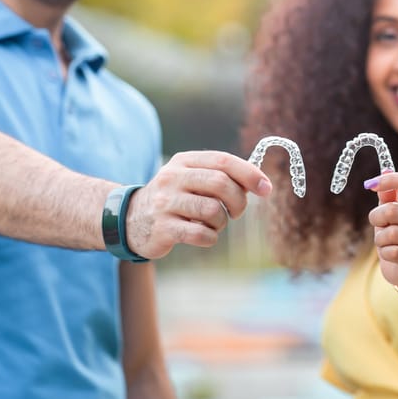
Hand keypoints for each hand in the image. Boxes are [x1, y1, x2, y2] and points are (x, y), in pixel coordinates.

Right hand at [123, 151, 271, 258]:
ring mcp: (165, 203)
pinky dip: (210, 238)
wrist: (130, 219)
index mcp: (184, 161)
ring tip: (214, 224)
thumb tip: (258, 183)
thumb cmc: (174, 198)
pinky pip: (201, 234)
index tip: (266, 188)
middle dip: (239, 201)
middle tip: (237, 212)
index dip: (249, 174)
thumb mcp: (191, 179)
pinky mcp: (163, 228)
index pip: (223, 160)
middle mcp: (173, 178)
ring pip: (213, 211)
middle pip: (221, 183)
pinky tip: (203, 235)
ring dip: (222, 222)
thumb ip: (220, 177)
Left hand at [364, 172, 397, 290]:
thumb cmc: (396, 234)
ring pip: (390, 234)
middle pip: (392, 211)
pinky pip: (391, 252)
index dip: (390, 180)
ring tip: (386, 242)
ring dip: (380, 239)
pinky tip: (391, 254)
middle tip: (379, 225)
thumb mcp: (391, 213)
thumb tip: (386, 170)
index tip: (370, 184)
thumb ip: (388, 195)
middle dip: (376, 218)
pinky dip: (384, 253)